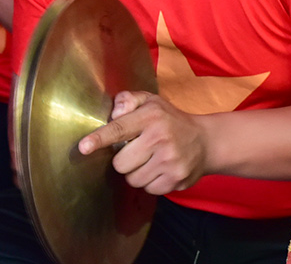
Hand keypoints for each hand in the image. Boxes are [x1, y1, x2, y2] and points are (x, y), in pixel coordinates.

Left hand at [77, 91, 210, 195]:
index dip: (99, 138)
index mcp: (151, 117)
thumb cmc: (171, 120)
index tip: (83, 147)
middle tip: (137, 150)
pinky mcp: (176, 179)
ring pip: (132, 179)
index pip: (120, 128)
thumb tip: (113, 113)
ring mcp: (170, 161)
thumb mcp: (152, 102)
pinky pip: (148, 189)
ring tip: (150, 160)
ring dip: (136, 172)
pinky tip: (160, 169)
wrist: (206, 141)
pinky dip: (150, 182)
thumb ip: (128, 100)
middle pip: (121, 163)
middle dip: (124, 160)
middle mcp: (161, 139)